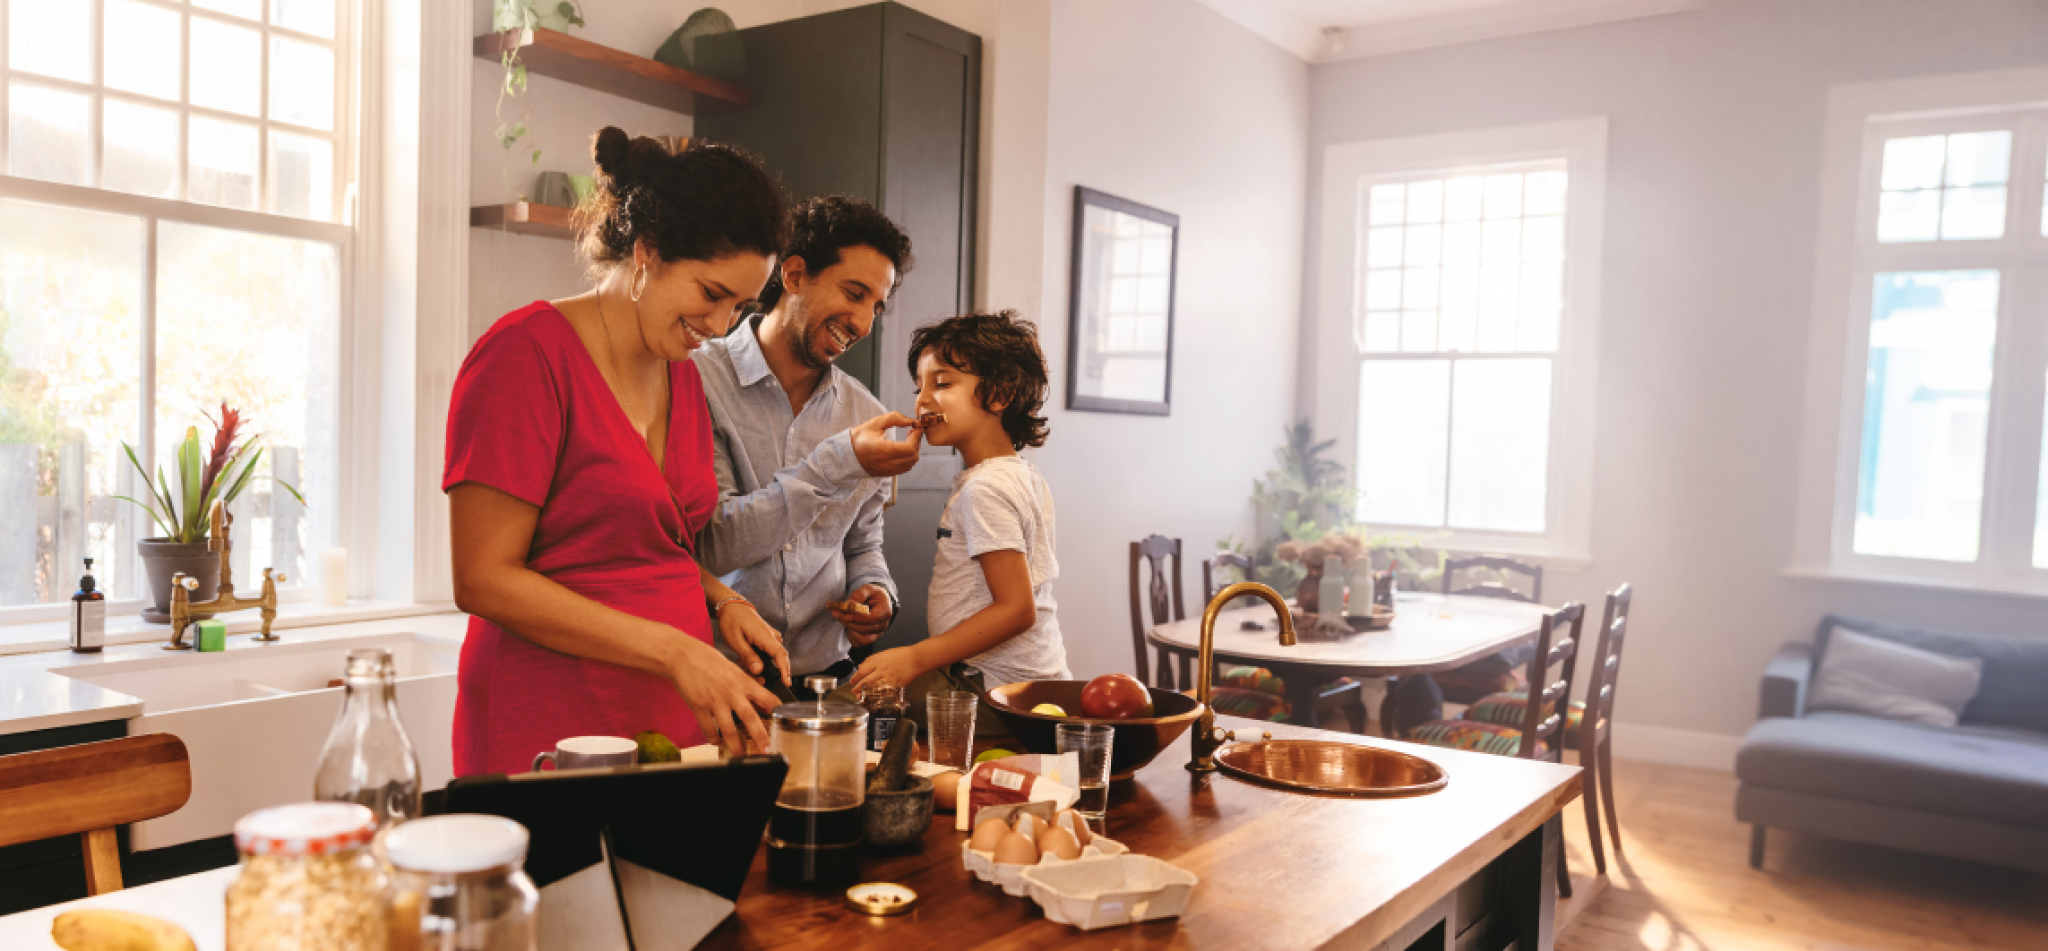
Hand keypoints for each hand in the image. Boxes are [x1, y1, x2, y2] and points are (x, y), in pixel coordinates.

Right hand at [667, 637, 780, 756]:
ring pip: (729, 730)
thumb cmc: (708, 660)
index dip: (777, 711)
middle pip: (751, 719)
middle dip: (761, 737)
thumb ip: (745, 684)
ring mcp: (715, 701)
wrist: (683, 656)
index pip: (767, 698)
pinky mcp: (699, 707)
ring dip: (736, 746)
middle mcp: (732, 692)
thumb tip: (757, 699)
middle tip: (767, 750)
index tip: (783, 722)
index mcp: (743, 681)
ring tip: (740, 754)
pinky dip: (713, 738)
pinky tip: (717, 742)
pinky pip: (708, 729)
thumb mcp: (733, 669)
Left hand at [717, 600, 790, 687]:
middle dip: (768, 673)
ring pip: (772, 657)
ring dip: (760, 666)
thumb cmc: (732, 620)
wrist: (732, 606)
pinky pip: (768, 652)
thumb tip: (759, 671)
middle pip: (778, 659)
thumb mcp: (735, 640)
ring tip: (742, 664)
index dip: (785, 671)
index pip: (780, 655)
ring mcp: (771, 636)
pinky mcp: (767, 638)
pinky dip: (759, 659)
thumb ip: (748, 656)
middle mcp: (772, 636)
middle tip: (753, 678)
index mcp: (765, 636)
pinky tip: (745, 660)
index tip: (787, 683)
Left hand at [833, 584, 893, 646]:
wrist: (878, 601)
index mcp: (885, 610)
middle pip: (864, 629)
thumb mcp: (868, 588)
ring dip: (850, 629)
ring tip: (844, 618)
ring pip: (862, 638)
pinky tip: (850, 625)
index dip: (857, 618)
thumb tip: (850, 604)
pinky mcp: (871, 638)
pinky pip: (859, 643)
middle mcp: (883, 624)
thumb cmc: (874, 594)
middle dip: (848, 622)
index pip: (872, 618)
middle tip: (837, 613)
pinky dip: (852, 636)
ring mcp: (878, 633)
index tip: (845, 615)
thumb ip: (859, 594)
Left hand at [847, 644, 928, 693]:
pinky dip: (876, 696)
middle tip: (854, 691)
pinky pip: (883, 692)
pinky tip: (873, 698)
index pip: (862, 671)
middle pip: (865, 681)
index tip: (852, 681)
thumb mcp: (884, 653)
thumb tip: (861, 667)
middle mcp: (880, 670)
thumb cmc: (901, 654)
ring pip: (872, 688)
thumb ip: (871, 660)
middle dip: (857, 687)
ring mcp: (887, 679)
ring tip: (860, 697)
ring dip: (865, 693)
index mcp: (877, 661)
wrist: (915, 659)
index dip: (855, 677)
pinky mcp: (894, 685)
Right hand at [851, 412, 921, 476]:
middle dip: (917, 443)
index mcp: (882, 450)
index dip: (917, 437)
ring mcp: (887, 471)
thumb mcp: (875, 423)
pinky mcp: (887, 474)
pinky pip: (904, 468)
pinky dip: (909, 458)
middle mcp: (886, 463)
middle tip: (913, 432)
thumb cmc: (859, 438)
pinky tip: (904, 449)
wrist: (846, 455)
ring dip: (914, 451)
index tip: (917, 427)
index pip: (909, 448)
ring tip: (909, 439)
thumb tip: (910, 420)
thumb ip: (894, 418)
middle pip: (913, 457)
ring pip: (911, 464)